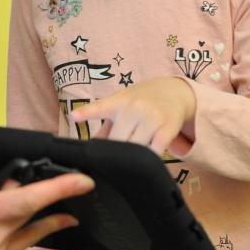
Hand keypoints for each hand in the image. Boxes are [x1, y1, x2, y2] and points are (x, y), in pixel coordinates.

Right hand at [0, 136, 94, 249]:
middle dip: (38, 190)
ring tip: (58, 206)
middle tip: (19, 177)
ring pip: (34, 229)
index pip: (31, 199)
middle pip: (34, 209)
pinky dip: (29, 229)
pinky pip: (23, 243)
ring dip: (46, 215)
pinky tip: (22, 222)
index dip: (61, 188)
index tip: (83, 180)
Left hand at [70, 77, 195, 154]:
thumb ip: (106, 126)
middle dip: (117, 150)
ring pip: (136, 149)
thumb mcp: (122, 105)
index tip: (74, 116)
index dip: (86, 112)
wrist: (174, 92)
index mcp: (119, 101)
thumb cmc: (141, 101)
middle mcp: (134, 107)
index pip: (100, 107)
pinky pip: (154, 151)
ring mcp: (152, 116)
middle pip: (118, 141)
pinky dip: (150, 157)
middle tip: (121, 150)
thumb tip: (92, 147)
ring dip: (134, 155)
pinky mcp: (168, 127)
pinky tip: (150, 152)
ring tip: (138, 147)